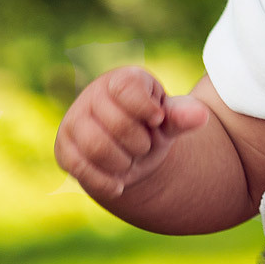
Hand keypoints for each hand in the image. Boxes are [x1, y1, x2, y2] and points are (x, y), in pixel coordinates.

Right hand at [56, 66, 209, 202]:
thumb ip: (182, 115)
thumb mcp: (170, 121)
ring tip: (131, 160)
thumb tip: (200, 115)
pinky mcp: (64, 150)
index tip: (157, 119)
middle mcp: (93, 96)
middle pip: (117, 124)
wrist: (131, 153)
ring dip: (124, 162)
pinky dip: (106, 181)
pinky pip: (80, 169)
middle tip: (145, 144)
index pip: (127, 89)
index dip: (146, 109)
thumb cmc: (153, 127)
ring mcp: (74, 122)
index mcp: (122, 79)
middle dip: (140, 143)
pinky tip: (120, 184)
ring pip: (97, 147)